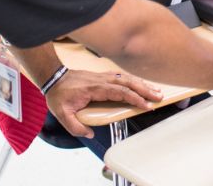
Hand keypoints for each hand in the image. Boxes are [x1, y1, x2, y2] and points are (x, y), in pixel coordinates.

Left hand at [45, 69, 162, 137]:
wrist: (54, 78)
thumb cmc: (59, 95)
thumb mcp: (62, 114)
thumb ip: (75, 126)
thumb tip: (90, 134)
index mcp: (95, 89)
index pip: (120, 92)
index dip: (134, 98)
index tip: (145, 105)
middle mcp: (102, 81)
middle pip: (128, 83)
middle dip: (145, 90)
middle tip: (159, 97)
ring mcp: (104, 77)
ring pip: (127, 79)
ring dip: (143, 85)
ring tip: (156, 91)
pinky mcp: (104, 77)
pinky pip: (123, 78)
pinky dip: (135, 81)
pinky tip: (143, 85)